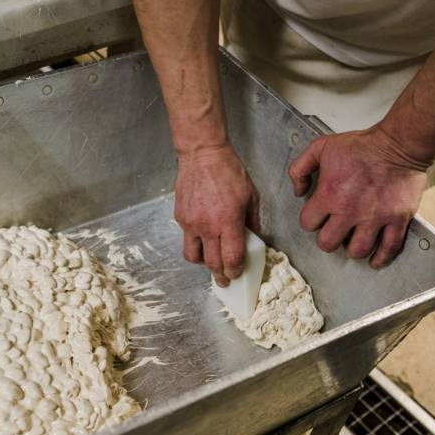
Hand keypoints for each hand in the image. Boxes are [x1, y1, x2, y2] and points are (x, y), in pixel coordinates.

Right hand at [174, 146, 259, 285]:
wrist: (202, 155)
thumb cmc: (229, 171)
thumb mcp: (251, 196)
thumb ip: (252, 221)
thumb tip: (254, 238)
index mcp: (228, 221)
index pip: (232, 258)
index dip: (235, 270)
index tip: (238, 273)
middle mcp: (207, 226)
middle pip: (212, 263)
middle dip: (221, 275)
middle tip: (225, 279)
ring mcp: (191, 223)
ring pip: (193, 257)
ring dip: (204, 264)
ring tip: (211, 261)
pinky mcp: (180, 218)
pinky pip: (187, 239)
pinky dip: (195, 243)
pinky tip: (203, 236)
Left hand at [288, 125, 426, 267]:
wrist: (399, 144)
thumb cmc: (361, 145)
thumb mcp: (321, 147)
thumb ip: (300, 168)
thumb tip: (298, 191)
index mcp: (329, 195)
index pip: (308, 223)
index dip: (311, 221)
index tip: (318, 216)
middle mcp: (350, 211)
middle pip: (328, 243)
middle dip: (328, 239)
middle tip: (334, 231)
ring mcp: (375, 218)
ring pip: (357, 250)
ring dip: (352, 249)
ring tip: (353, 241)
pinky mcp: (397, 220)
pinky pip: (389, 248)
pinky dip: (381, 258)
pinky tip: (374, 260)